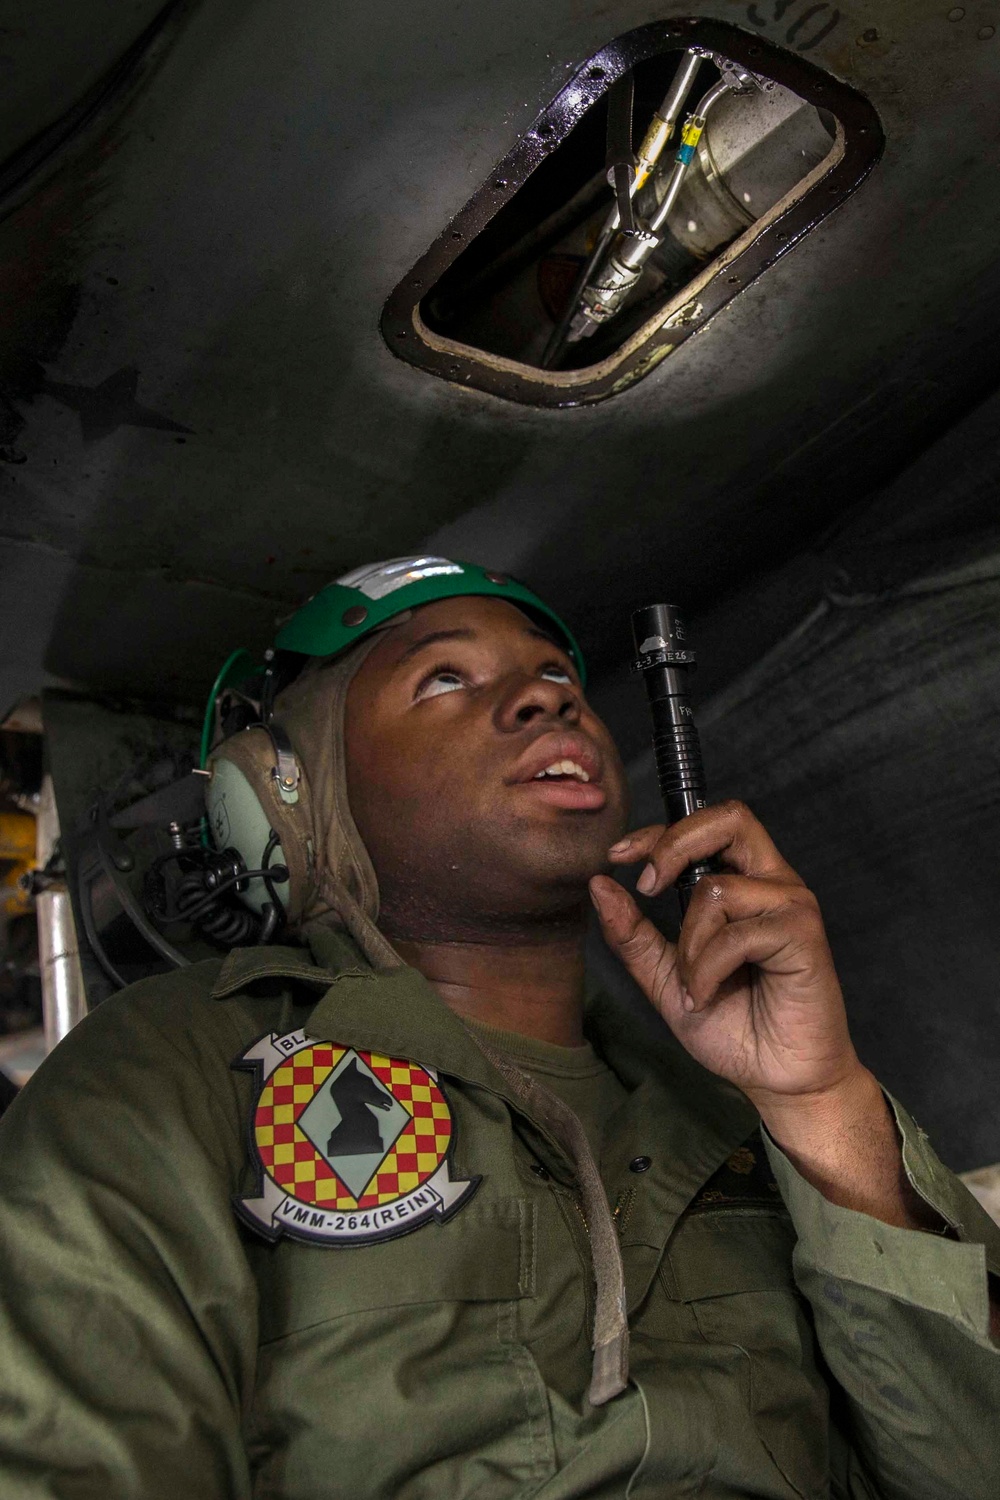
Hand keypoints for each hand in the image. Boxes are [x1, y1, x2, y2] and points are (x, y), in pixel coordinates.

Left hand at [588, 800, 863, 1111]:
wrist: (777, 1079)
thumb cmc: (732, 1025)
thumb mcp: (665, 977)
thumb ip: (633, 934)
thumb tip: (599, 884)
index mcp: (743, 884)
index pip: (706, 825)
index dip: (659, 831)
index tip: (617, 856)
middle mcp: (771, 884)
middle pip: (731, 817)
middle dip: (675, 843)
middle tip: (647, 886)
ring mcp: (792, 905)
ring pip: (716, 890)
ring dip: (690, 944)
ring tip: (697, 986)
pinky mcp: (804, 934)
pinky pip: (737, 934)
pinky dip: (708, 969)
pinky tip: (710, 994)